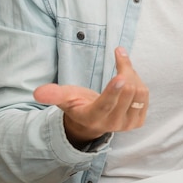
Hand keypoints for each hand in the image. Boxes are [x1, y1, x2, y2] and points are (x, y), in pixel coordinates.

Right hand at [33, 47, 148, 147]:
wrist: (93, 121)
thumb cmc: (78, 105)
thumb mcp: (65, 98)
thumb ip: (54, 95)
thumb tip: (37, 93)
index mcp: (93, 117)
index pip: (106, 104)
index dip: (113, 91)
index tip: (120, 76)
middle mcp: (112, 124)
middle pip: (127, 92)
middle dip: (125, 71)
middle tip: (119, 58)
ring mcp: (127, 124)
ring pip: (138, 91)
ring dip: (132, 75)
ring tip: (122, 71)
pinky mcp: (138, 121)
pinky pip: (145, 96)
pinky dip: (139, 81)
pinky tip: (129, 80)